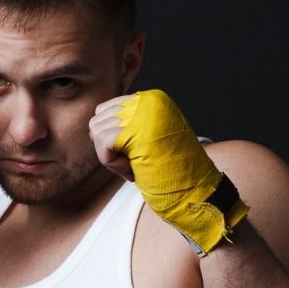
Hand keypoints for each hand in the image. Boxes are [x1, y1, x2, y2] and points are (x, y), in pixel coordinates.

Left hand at [90, 89, 247, 254]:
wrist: (194, 188)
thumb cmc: (170, 169)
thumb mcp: (148, 137)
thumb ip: (127, 124)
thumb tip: (94, 120)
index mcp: (153, 99)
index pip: (108, 109)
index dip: (112, 137)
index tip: (134, 153)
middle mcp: (148, 100)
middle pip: (98, 118)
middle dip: (108, 146)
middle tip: (133, 163)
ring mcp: (142, 113)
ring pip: (97, 130)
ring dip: (110, 156)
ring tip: (134, 166)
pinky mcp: (135, 130)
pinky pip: (102, 143)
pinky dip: (110, 162)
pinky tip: (131, 170)